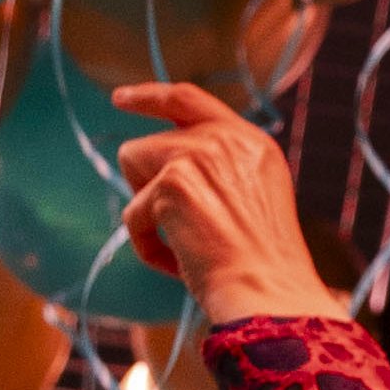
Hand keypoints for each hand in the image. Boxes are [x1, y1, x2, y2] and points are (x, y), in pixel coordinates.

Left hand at [109, 83, 338, 326]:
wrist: (269, 292)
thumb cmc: (263, 267)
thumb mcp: (255, 202)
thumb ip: (220, 172)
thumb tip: (164, 172)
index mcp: (251, 143)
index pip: (189, 100)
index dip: (150, 96)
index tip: (120, 99)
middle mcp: (226, 139)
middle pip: (149, 141)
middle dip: (144, 182)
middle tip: (163, 221)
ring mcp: (198, 155)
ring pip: (132, 164)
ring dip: (146, 211)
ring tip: (180, 245)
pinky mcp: (172, 182)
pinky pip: (132, 214)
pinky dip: (148, 246)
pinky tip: (179, 265)